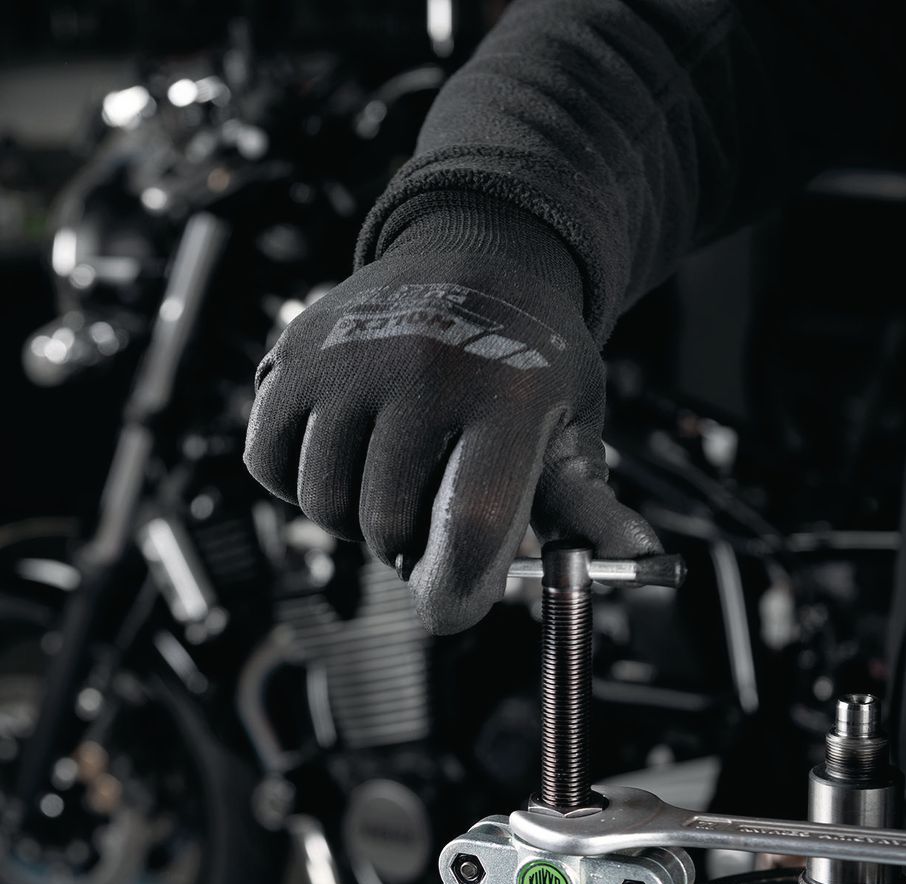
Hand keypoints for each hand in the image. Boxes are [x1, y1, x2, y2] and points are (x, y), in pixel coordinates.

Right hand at [243, 198, 659, 633]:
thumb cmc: (529, 358)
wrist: (474, 252)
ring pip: (325, 505)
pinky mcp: (290, 360)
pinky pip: (271, 467)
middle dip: (408, 551)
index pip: (470, 524)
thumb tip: (634, 559)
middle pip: (389, 527)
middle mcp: (421, 371)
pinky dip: (299, 481)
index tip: (455, 608)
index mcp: (506, 395)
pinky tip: (344, 453)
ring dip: (354, 519)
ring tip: (392, 479)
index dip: (456, 590)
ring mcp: (348, 362)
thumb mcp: (574, 422)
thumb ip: (589, 505)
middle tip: (431, 520)